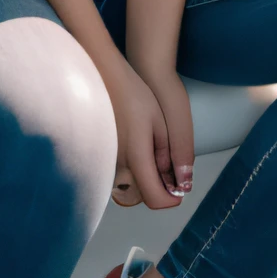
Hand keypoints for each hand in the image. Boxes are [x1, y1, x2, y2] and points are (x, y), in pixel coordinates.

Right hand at [105, 62, 189, 210]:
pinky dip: (130, 168)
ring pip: (129, 184)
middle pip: (142, 193)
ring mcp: (105, 163)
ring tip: (149, 148)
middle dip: (158, 185)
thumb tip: (174, 181)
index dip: (171, 199)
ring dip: (143, 176)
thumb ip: (167, 154)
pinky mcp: (97, 158)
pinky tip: (133, 144)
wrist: (102, 78)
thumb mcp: (159, 122)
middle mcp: (117, 167)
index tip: (179, 190)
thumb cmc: (133, 94)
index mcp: (136, 158)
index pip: (155, 198)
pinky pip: (118, 173)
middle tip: (166, 162)